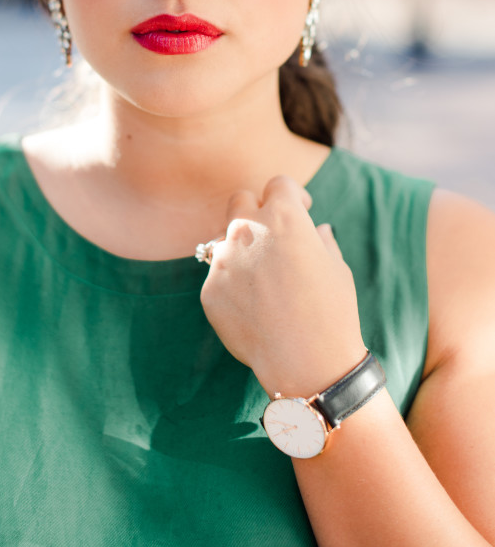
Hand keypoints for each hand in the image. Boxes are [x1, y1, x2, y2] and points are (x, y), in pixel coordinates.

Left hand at [199, 175, 366, 397]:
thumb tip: (317, 230)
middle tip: (273, 236)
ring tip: (265, 282)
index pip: (278, 184)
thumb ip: (321, 241)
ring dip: (242, 250)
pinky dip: (234, 285)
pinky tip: (255, 309)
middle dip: (257, 211)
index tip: (300, 210)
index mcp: (283, 217)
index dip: (292, 195)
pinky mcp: (209, 289)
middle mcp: (247, 230)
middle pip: (241, 201)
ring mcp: (223, 259)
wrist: (306, 362)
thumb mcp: (336, 268)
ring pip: (226, 240)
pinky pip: (219, 277)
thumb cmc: (331, 312)